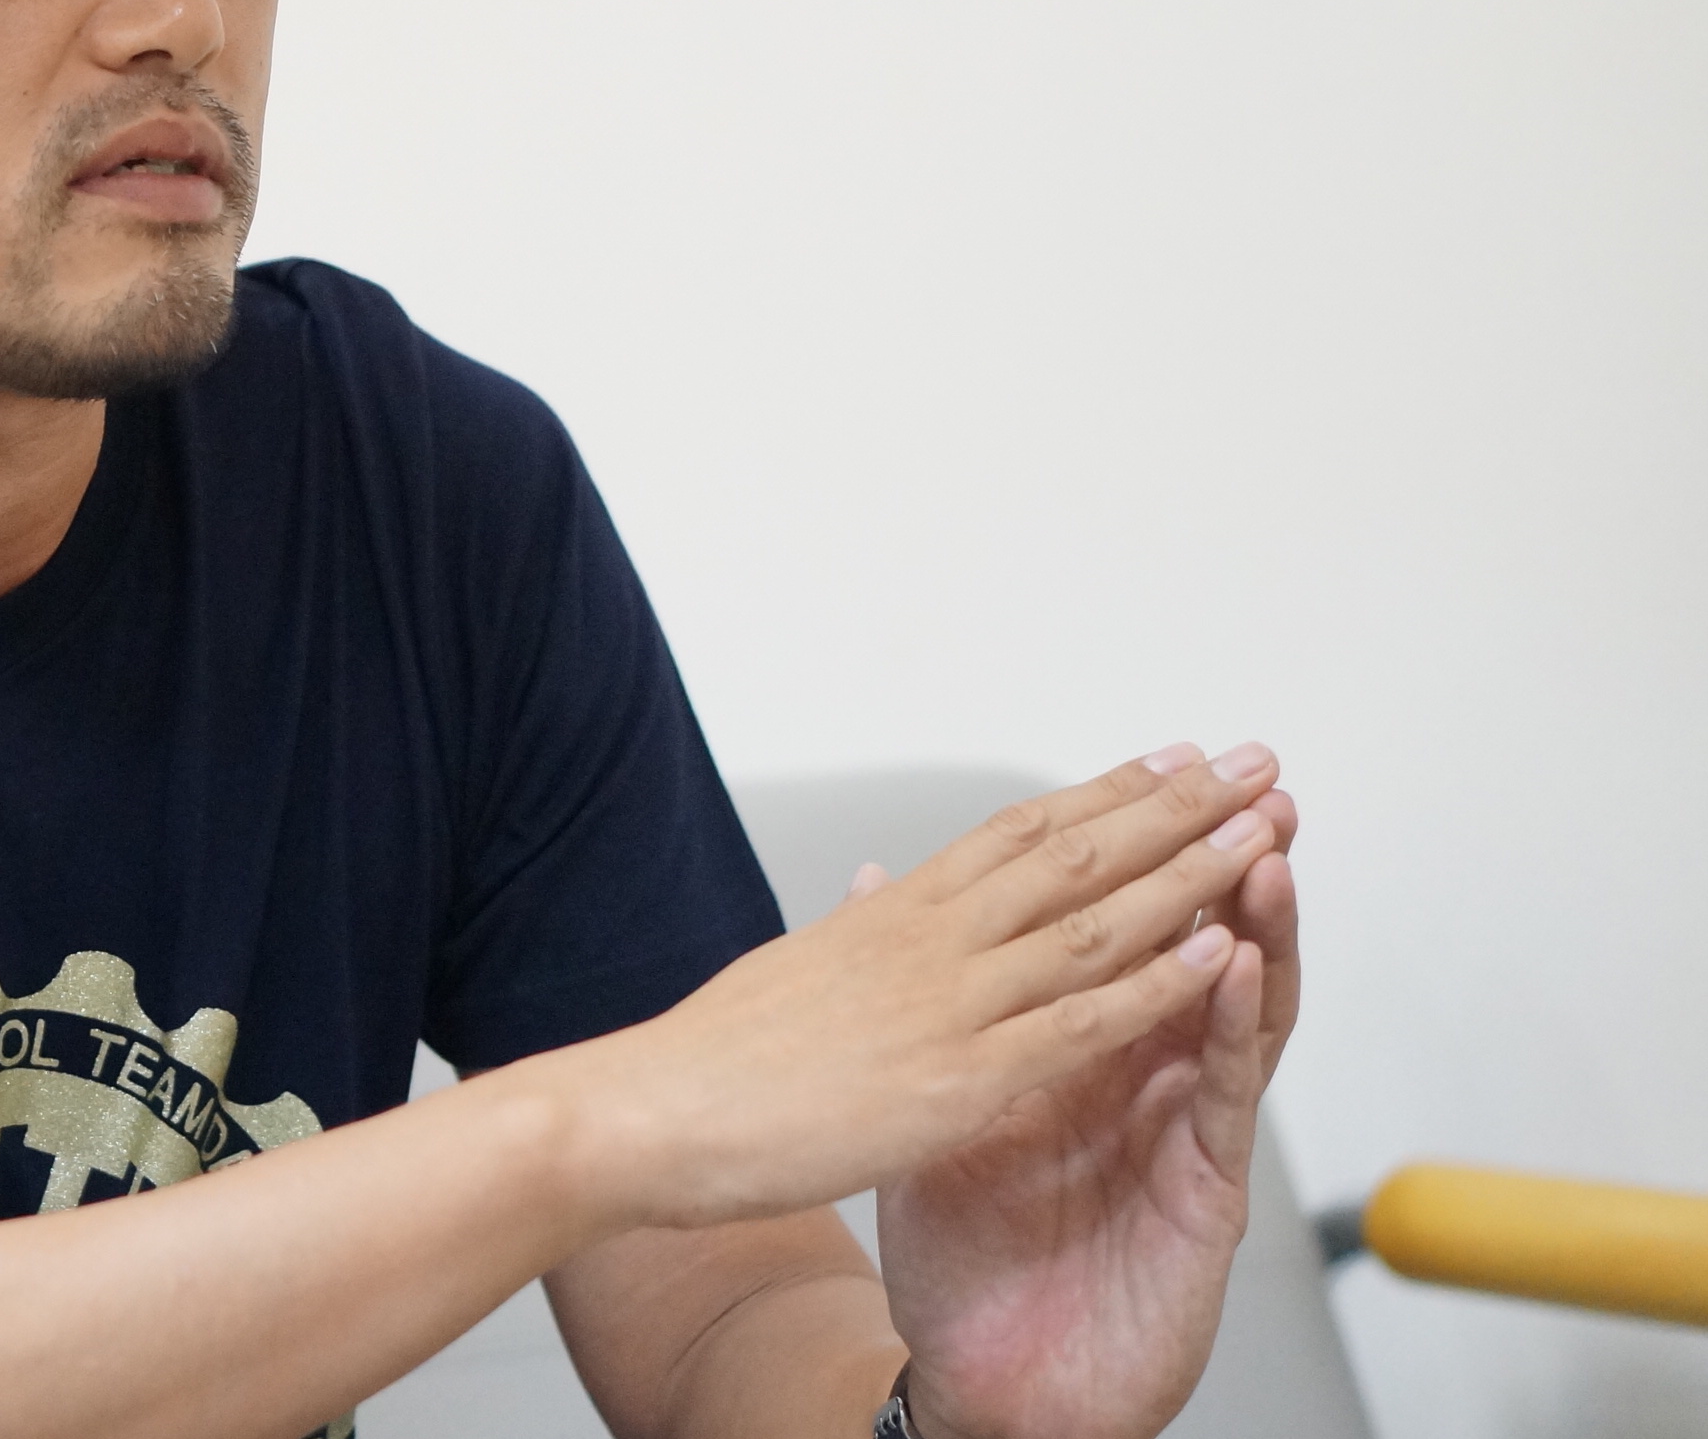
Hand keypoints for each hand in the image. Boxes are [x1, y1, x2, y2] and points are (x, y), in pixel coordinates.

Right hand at [533, 743, 1285, 1234]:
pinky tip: (1219, 954)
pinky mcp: (957, 1079)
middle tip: (1255, 763)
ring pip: (1095, 921)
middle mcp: (929, 939)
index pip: (1022, 833)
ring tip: (1266, 830)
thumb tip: (867, 890)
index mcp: (890, 914)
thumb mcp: (787, 971)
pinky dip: (1157, 983)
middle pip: (1078, 852)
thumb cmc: (704, 1061)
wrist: (646, 1114)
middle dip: (1177, 806)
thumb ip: (846, 931)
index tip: (1172, 759)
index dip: (1107, 793)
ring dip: (1191, 873)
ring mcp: (947, 1004)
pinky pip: (1080, 1022)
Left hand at [876, 742, 1300, 1438]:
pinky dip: (1229, 1022)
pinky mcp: (1204, 1195)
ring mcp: (1180, 1131)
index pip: (1123, 929)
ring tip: (1264, 841)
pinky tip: (1237, 960)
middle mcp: (1142, 1078)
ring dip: (1255, 922)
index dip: (1146, 851)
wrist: (987, 1380)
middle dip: (1223, 860)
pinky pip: (1222, 1094)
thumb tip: (875, 891)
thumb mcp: (930, 1107)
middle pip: (1197, 948)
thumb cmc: (969, 1256)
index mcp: (1077, 1047)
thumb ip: (923, 1002)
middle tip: (1253, 773)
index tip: (1163, 762)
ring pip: (1235, 1007)